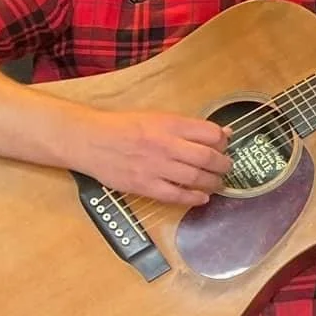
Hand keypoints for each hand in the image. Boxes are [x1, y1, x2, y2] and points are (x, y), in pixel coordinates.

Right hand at [69, 108, 231, 206]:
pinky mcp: (144, 185)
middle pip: (207, 157)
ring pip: (196, 178)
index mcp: (170, 124)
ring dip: (213, 183)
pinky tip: (202, 198)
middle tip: (227, 167)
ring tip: (217, 183)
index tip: (225, 146)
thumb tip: (223, 133)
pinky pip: (176, 196)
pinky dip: (194, 198)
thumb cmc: (123, 127)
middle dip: (224, 165)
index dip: (223, 142)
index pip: (210, 133)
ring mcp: (155, 167)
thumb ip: (189, 126)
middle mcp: (165, 145)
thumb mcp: (158, 117)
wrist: (89, 140)